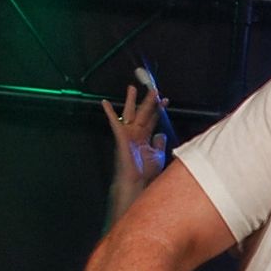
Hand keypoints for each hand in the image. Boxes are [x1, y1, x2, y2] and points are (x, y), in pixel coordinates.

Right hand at [104, 84, 168, 223]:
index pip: (152, 119)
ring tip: (132, 88)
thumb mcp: (158, 155)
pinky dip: (110, 112)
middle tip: (154, 89)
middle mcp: (136, 134)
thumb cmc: (146, 172)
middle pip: (143, 113)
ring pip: (130, 113)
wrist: (136, 182)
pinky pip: (115, 122)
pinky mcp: (120, 136)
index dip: (159, 109)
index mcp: (144, 138)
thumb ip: (159, 143)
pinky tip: (105, 103)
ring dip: (131, 100)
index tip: (165, 100)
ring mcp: (127, 134)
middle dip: (149, 101)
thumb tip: (160, 133)